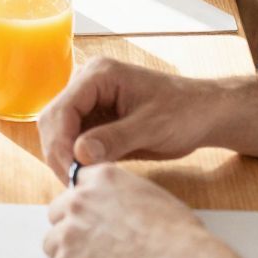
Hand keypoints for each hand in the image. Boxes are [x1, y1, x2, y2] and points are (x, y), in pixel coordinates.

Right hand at [36, 54, 226, 181]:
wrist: (204, 113)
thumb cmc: (184, 112)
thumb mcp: (152, 127)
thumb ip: (114, 139)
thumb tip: (79, 154)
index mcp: (99, 74)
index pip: (62, 108)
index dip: (60, 142)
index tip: (70, 172)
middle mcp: (87, 83)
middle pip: (53, 120)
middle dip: (59, 153)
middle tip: (74, 183)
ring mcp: (89, 101)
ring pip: (60, 133)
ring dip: (65, 158)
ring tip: (82, 182)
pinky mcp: (94, 119)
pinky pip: (73, 140)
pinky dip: (76, 159)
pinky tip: (88, 176)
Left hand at [43, 164, 207, 257]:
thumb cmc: (178, 238)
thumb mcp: (153, 198)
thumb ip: (124, 198)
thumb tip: (120, 211)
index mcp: (101, 180)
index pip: (76, 187)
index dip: (85, 207)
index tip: (94, 221)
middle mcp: (78, 202)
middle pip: (56, 215)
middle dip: (71, 231)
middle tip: (94, 250)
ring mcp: (67, 235)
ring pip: (52, 246)